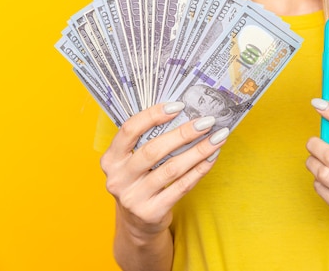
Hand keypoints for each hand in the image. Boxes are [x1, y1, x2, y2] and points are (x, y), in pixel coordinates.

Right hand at [100, 102, 229, 241]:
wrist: (137, 223)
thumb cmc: (141, 181)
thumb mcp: (134, 161)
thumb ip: (149, 140)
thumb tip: (186, 113)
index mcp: (111, 159)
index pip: (129, 130)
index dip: (153, 115)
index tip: (179, 105)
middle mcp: (118, 179)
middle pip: (153, 150)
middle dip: (184, 133)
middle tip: (207, 122)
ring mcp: (133, 198)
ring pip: (171, 169)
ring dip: (198, 151)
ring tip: (217, 138)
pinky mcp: (151, 212)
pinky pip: (181, 187)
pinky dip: (199, 170)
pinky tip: (212, 157)